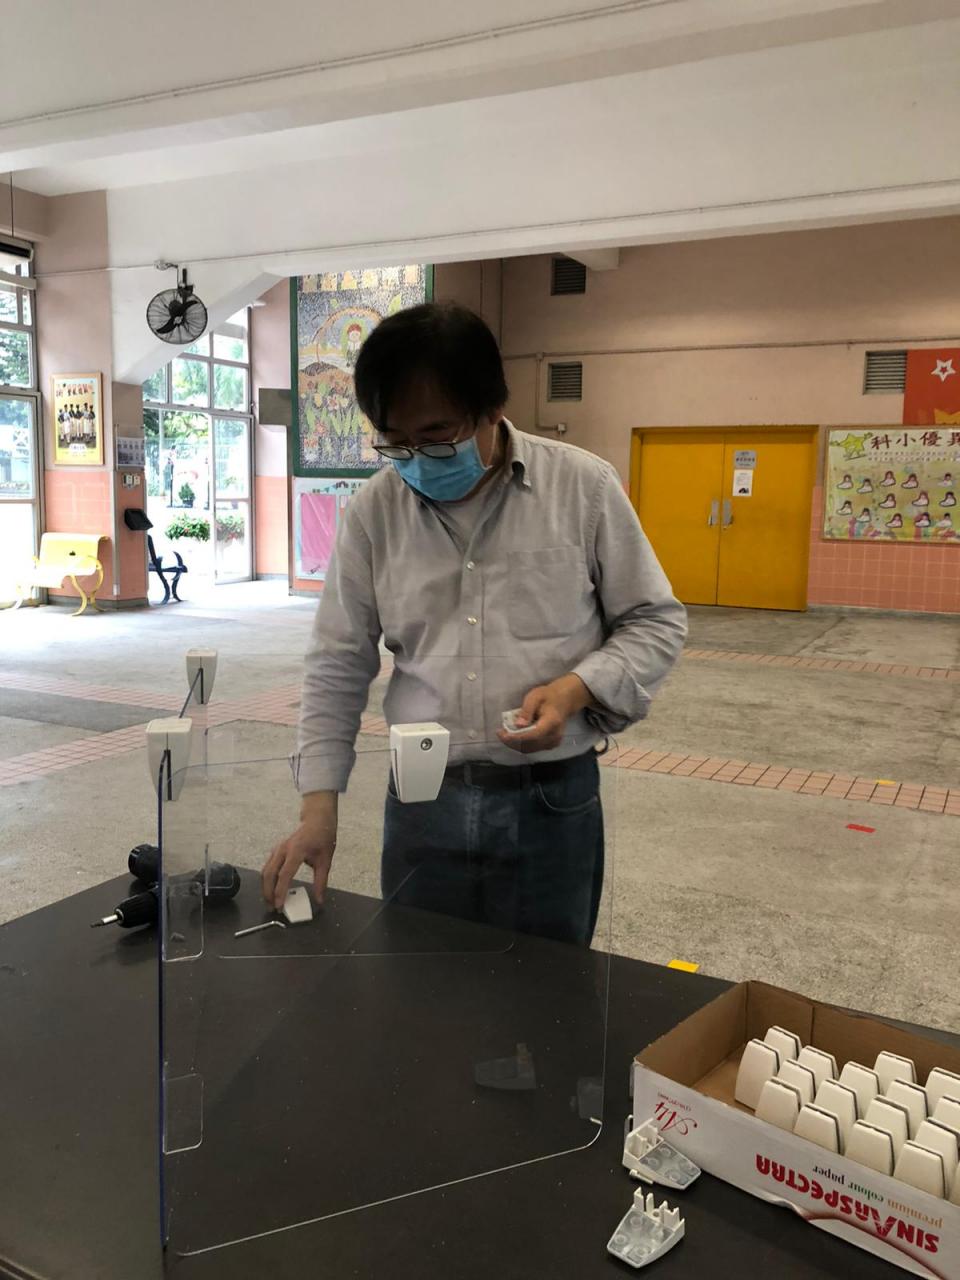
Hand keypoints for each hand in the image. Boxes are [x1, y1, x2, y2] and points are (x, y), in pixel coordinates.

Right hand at [261, 791, 337, 909]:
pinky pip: (267, 867)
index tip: (279, 905)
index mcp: (297, 850)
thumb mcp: (325, 861)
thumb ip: (321, 882)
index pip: (284, 874)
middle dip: (268, 892)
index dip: (280, 891)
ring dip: (265, 887)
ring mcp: (277, 849)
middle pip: (269, 873)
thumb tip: (319, 901)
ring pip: (265, 870)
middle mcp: (283, 849)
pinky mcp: (275, 850)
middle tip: (271, 907)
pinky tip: (270, 889)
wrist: (317, 820)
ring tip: (270, 902)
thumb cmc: (322, 838)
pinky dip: (267, 880)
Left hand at [497, 674, 591, 753]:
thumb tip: (518, 725)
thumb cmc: (548, 696)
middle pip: (530, 744)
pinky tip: (515, 736)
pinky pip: (532, 748)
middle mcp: (554, 735)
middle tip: (500, 732)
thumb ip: (526, 710)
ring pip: (529, 749)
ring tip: (505, 733)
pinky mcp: (550, 745)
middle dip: (512, 741)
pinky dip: (521, 744)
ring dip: (515, 744)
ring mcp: (553, 742)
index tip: (502, 734)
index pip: (533, 734)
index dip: (517, 737)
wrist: (564, 701)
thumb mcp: (535, 696)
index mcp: (552, 722)